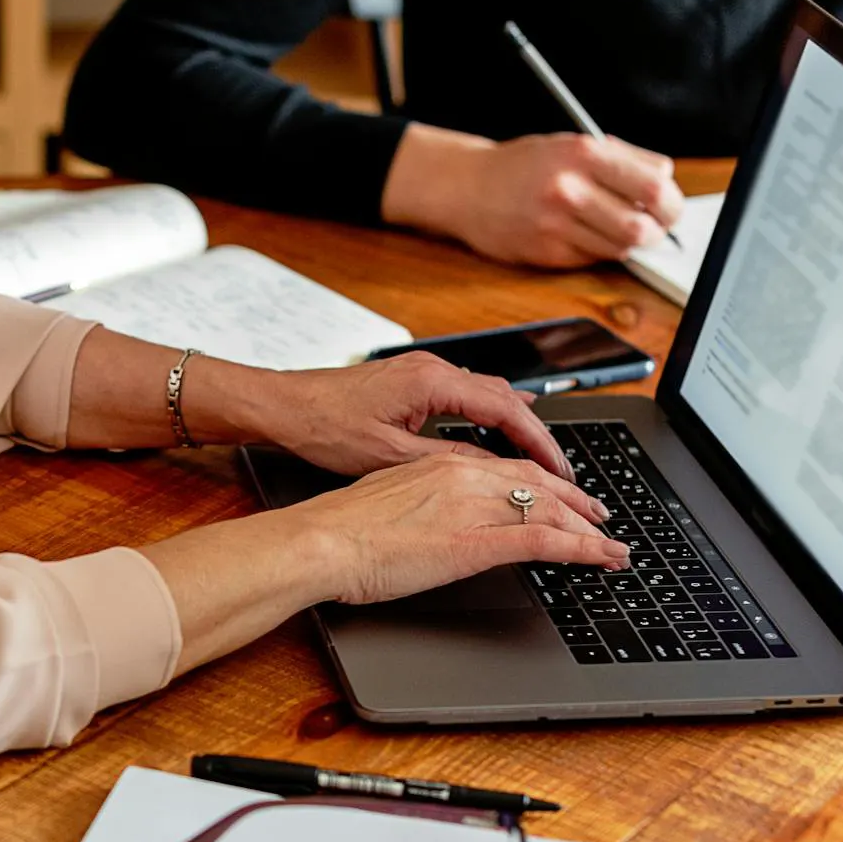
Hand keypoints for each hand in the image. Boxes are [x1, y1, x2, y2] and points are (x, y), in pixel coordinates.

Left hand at [251, 350, 576, 480]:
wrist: (281, 406)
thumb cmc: (322, 427)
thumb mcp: (389, 457)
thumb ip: (446, 462)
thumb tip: (491, 473)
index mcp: (432, 382)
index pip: (507, 409)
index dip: (539, 443)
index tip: (560, 469)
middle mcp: (432, 368)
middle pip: (505, 398)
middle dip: (535, 435)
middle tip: (559, 471)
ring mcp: (421, 371)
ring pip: (486, 394)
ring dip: (513, 424)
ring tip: (536, 459)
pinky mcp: (409, 380)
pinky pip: (464, 394)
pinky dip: (486, 416)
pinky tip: (494, 434)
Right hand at [286, 451, 627, 605]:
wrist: (319, 541)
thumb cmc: (338, 530)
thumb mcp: (385, 503)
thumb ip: (419, 504)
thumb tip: (431, 520)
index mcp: (438, 465)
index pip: (506, 469)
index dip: (543, 483)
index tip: (559, 496)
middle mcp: (462, 476)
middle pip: (537, 484)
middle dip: (575, 501)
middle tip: (599, 517)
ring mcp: (472, 507)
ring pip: (549, 510)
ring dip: (589, 527)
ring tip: (612, 544)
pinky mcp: (476, 541)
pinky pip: (544, 541)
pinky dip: (582, 548)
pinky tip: (602, 557)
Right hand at [383, 125, 684, 268]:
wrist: (466, 187)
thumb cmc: (524, 165)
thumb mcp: (571, 144)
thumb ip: (619, 160)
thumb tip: (666, 184)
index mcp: (583, 154)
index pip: (655, 184)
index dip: (670, 199)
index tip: (667, 204)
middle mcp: (570, 189)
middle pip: (644, 224)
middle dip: (659, 229)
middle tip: (655, 226)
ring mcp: (556, 224)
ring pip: (621, 247)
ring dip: (629, 243)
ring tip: (619, 230)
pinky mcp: (545, 252)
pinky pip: (592, 258)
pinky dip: (598, 251)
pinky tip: (584, 235)